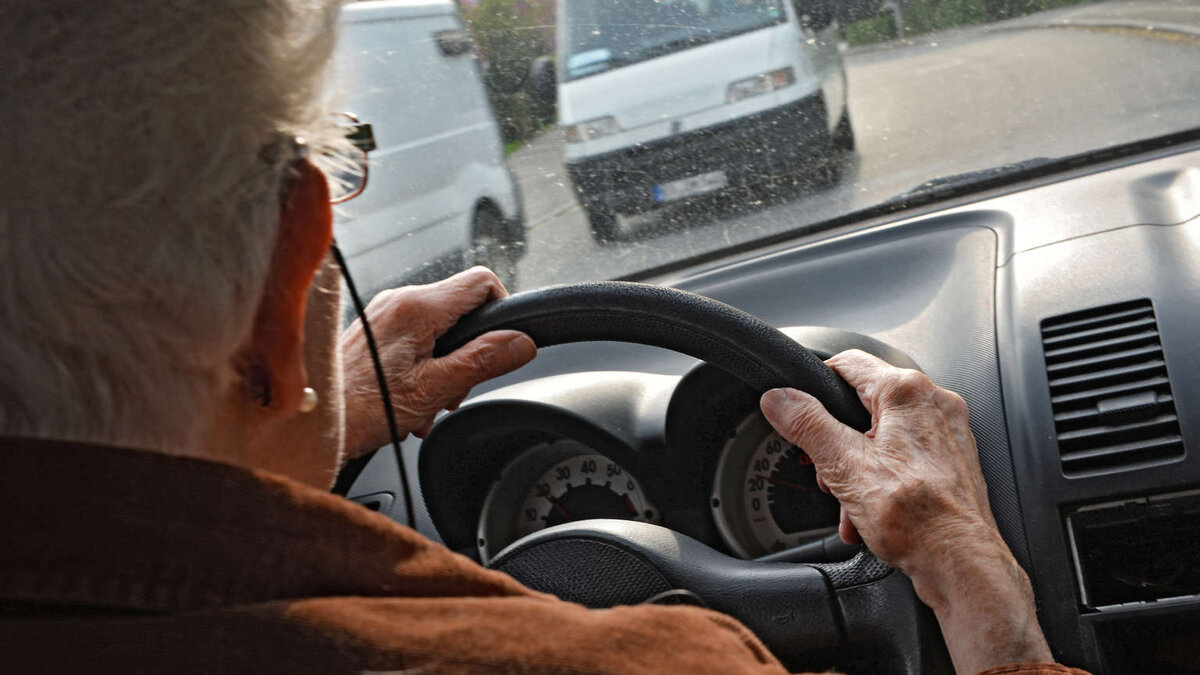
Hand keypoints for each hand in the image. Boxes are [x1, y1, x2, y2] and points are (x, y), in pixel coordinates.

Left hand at [340, 267, 536, 456]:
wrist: (309, 421)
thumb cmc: (359, 408)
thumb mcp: (434, 389)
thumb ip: (483, 361)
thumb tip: (521, 343)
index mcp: (417, 307)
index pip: (482, 282)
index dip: (502, 310)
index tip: (501, 345)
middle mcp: (399, 300)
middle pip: (463, 310)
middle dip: (470, 352)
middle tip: (455, 390)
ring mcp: (384, 314)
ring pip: (440, 328)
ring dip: (445, 367)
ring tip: (427, 404)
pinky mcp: (375, 330)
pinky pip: (416, 339)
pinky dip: (423, 368)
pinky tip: (411, 401)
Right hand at [760, 350, 1052, 672]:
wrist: (961, 562)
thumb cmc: (918, 518)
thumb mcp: (843, 465)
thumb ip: (807, 425)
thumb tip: (779, 399)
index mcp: (907, 392)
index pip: (847, 362)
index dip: (815, 385)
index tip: (797, 407)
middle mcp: (935, 403)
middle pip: (865, 404)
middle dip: (838, 441)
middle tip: (827, 470)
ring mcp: (949, 432)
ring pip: (885, 435)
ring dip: (859, 467)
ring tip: (852, 502)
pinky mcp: (954, 460)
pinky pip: (907, 457)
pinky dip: (885, 479)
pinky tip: (873, 511)